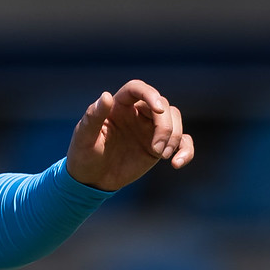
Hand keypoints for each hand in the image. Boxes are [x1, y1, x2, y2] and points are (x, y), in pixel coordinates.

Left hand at [65, 80, 193, 191]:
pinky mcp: (159, 145)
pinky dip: (186, 150)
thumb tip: (107, 96)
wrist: (90, 180)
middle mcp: (137, 112)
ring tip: (162, 156)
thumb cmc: (83, 155)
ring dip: (175, 136)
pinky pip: (182, 141)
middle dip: (165, 126)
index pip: (138, 89)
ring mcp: (150, 128)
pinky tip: (177, 164)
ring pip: (175, 119)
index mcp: (119, 105)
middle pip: (162, 106)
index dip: (151, 95)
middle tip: (156, 150)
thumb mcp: (84, 138)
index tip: (159, 110)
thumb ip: (93, 117)